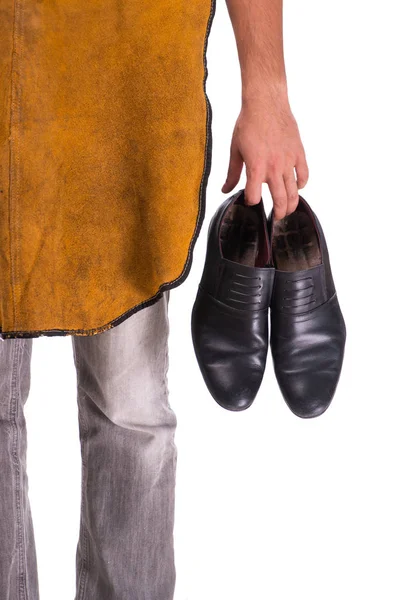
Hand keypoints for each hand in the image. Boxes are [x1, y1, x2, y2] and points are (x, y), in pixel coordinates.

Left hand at [221, 97, 308, 219]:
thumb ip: (232, 173)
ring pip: (294, 192)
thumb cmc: (248, 124)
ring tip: (288, 210)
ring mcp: (288, 161)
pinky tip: (297, 187)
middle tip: (276, 218)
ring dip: (291, 204)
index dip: (251, 202)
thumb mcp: (235, 150)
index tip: (250, 201)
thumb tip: (225, 190)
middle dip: (278, 213)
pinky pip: (303, 175)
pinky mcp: (298, 153)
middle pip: (280, 200)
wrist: (266, 102)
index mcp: (256, 167)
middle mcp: (274, 167)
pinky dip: (301, 184)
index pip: (254, 196)